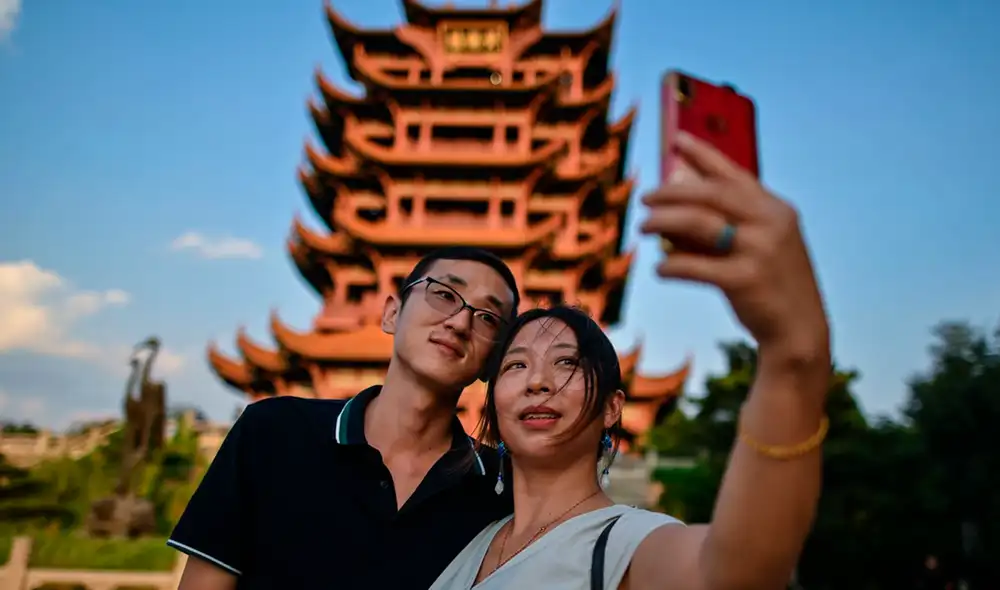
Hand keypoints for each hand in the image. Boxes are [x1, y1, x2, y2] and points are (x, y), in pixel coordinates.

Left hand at [640, 132, 828, 362]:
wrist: (798, 331)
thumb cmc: (769, 285)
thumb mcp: (753, 247)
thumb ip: (720, 224)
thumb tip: (671, 206)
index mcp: (775, 208)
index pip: (733, 173)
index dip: (704, 154)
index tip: (676, 140)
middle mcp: (771, 223)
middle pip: (711, 194)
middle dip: (671, 192)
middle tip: (644, 198)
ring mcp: (761, 250)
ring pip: (699, 223)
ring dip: (664, 222)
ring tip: (642, 227)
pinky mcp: (747, 280)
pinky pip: (696, 266)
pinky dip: (672, 265)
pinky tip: (659, 268)